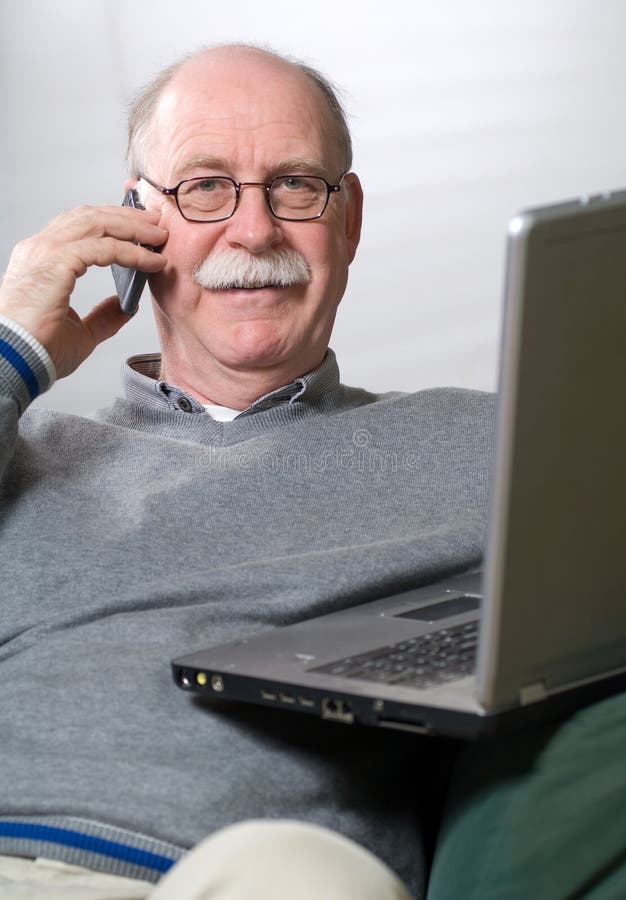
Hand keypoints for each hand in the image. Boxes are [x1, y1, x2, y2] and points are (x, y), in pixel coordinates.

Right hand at [0, 205, 167, 378]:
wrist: (15, 360)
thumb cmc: (36, 350)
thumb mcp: (81, 332)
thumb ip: (103, 317)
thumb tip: (125, 307)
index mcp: (42, 259)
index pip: (79, 227)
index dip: (112, 223)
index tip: (140, 231)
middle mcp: (41, 248)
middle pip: (90, 217)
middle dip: (127, 217)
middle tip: (156, 224)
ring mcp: (46, 251)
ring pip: (97, 224)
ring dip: (132, 227)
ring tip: (158, 236)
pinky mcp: (57, 262)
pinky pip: (104, 248)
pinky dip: (131, 252)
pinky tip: (151, 261)